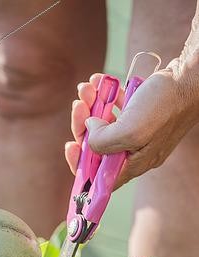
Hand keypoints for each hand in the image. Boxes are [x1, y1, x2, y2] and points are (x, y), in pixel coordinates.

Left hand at [65, 62, 198, 187]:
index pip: (99, 177)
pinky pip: (115, 110)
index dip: (80, 164)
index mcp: (132, 164)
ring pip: (104, 125)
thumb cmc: (165, 104)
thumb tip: (89, 130)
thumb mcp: (130, 130)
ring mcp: (137, 133)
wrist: (189, 77)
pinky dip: (105, 97)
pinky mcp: (140, 115)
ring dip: (91, 106)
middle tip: (79, 105)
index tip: (70, 145)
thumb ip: (103, 141)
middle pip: (97, 147)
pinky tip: (100, 82)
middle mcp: (134, 152)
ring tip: (87, 87)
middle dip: (83, 125)